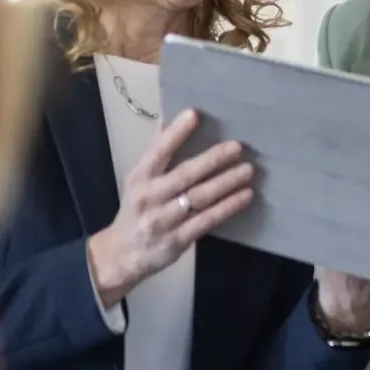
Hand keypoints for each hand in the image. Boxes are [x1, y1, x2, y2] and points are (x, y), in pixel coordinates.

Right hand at [86, 110, 252, 307]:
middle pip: (185, 175)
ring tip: (248, 170)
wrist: (121, 255)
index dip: (176, 133)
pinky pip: (207, 220)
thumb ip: (157, 156)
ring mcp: (164, 220)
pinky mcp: (178, 240)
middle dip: (213, 160)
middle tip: (237, 147)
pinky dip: (228, 207)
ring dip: (226, 182)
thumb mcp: (138, 182)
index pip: (158, 151)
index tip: (194, 114)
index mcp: (140, 177)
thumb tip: (172, 121)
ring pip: (199, 198)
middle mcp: (150, 197)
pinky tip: (245, 196)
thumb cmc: (136, 210)